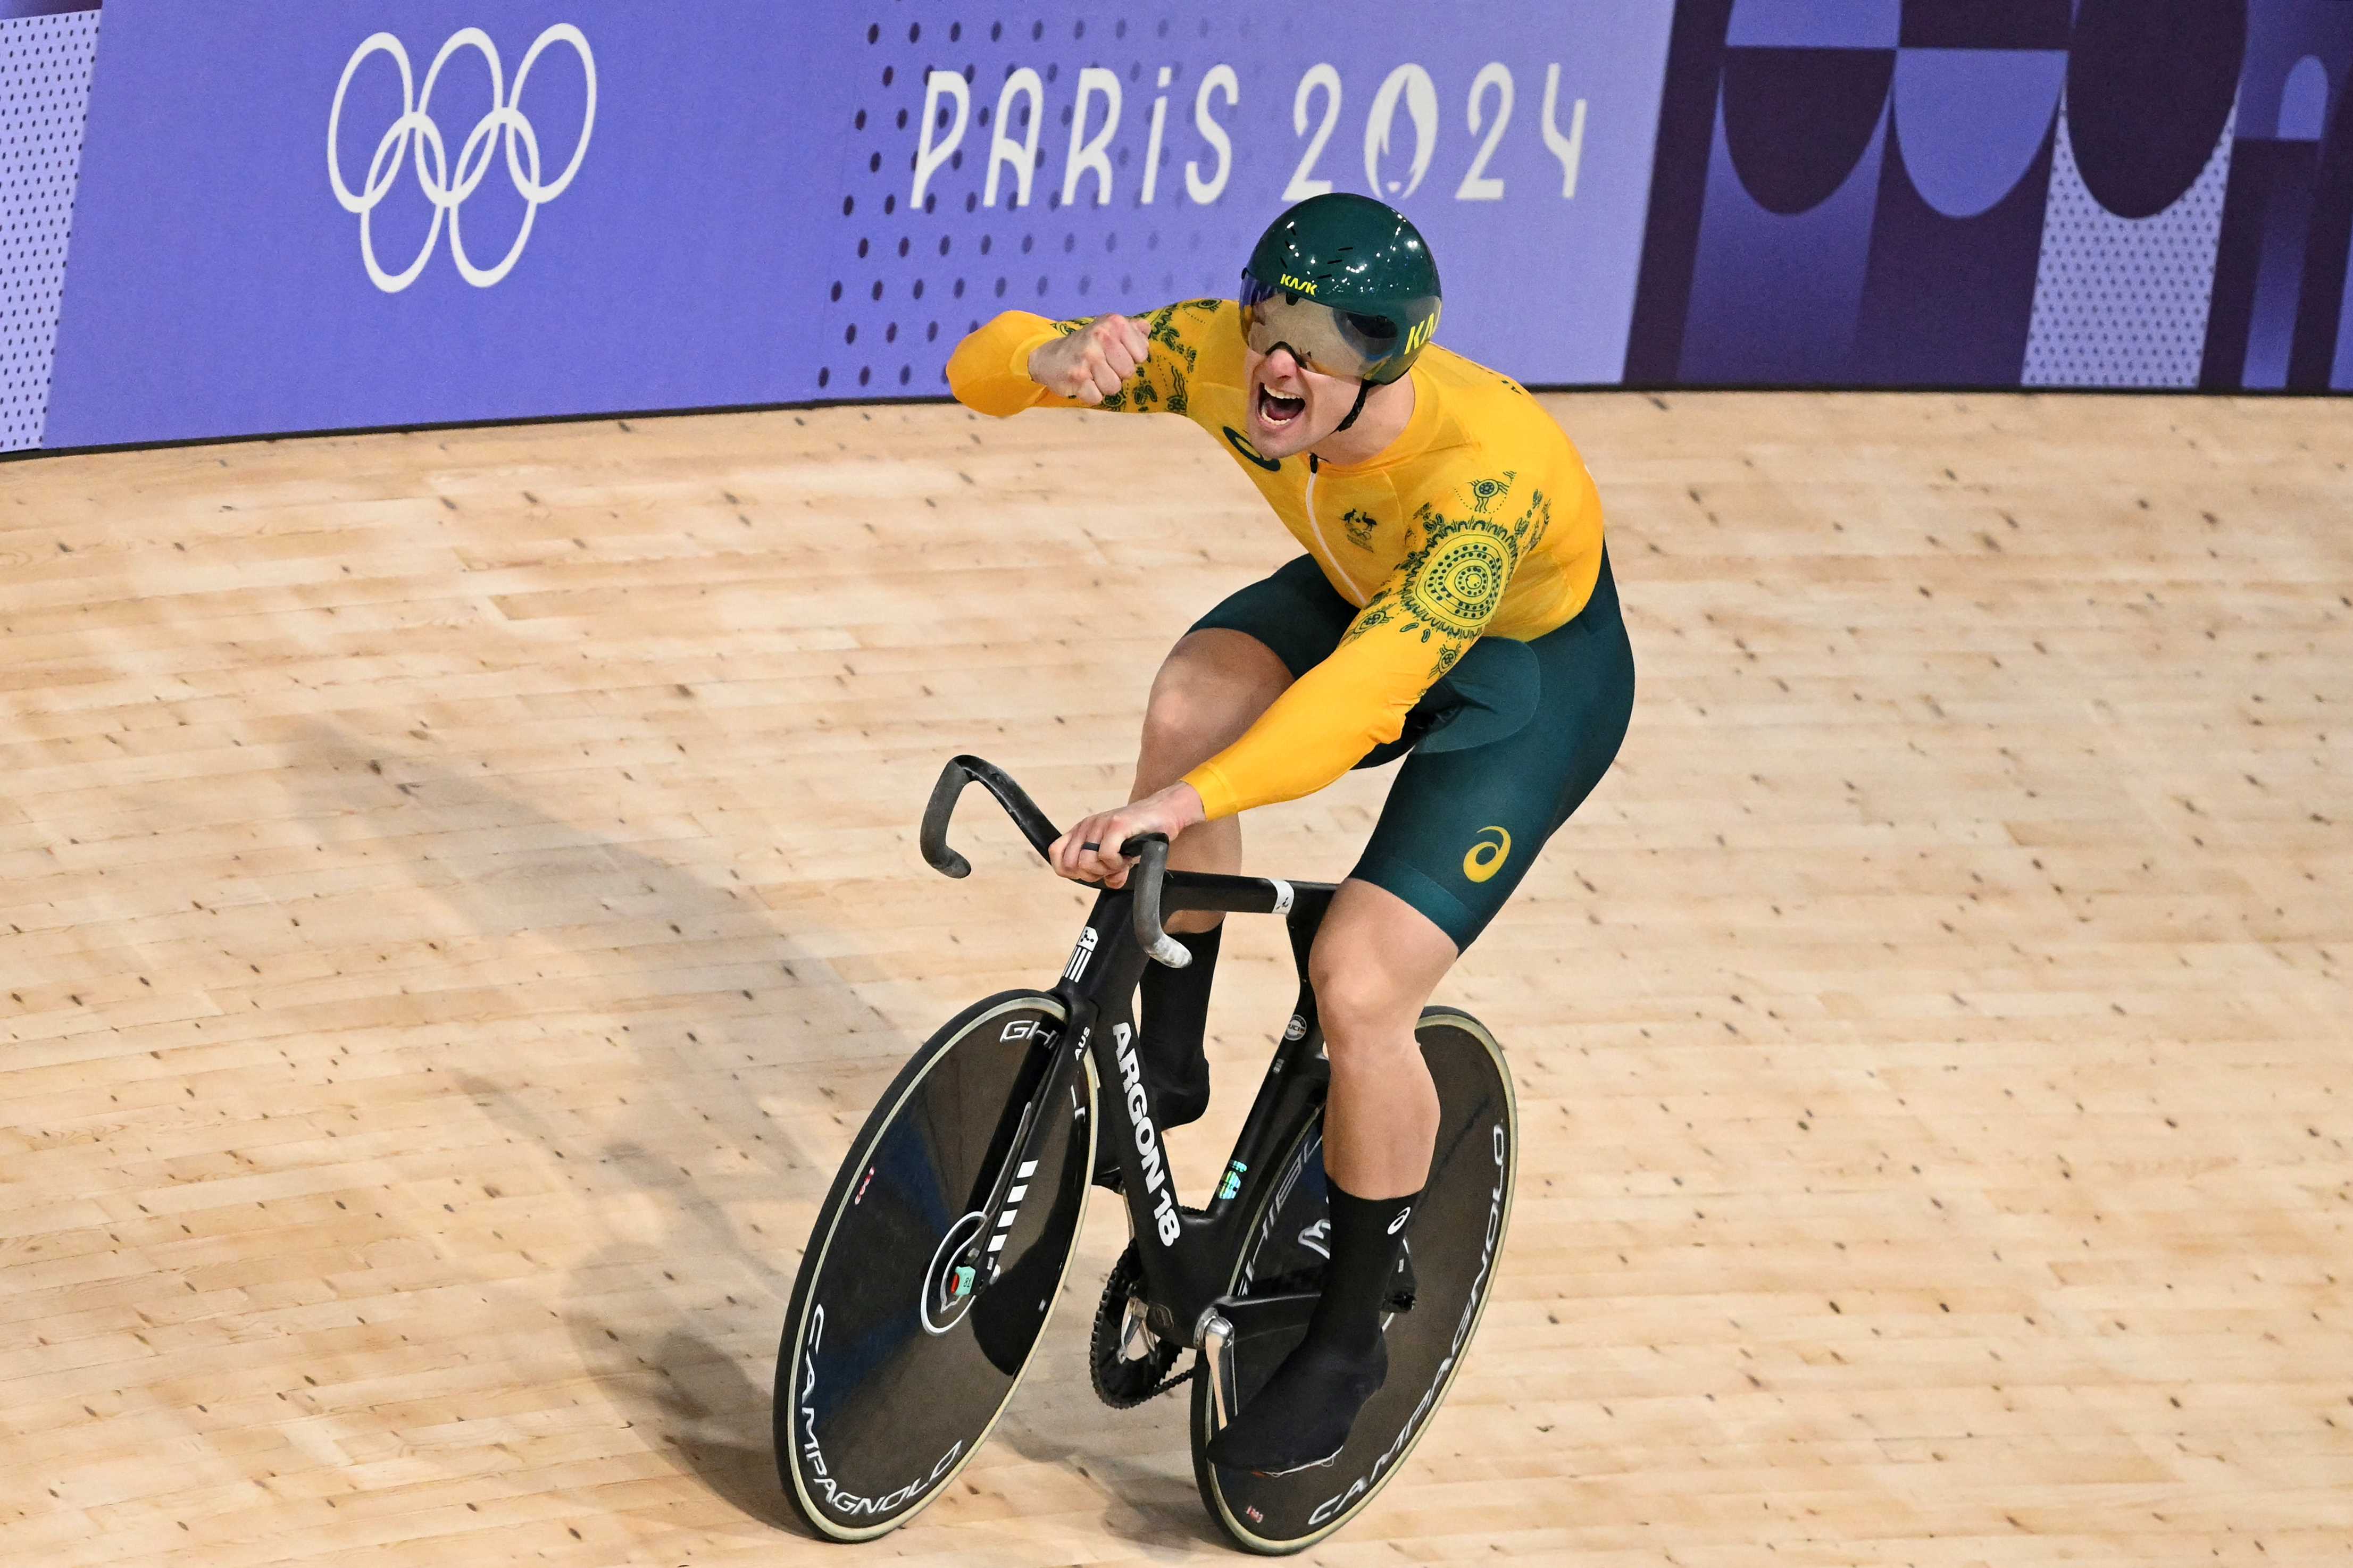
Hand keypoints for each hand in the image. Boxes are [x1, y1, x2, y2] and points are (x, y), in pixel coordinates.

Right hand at [1028, 314, 1151, 404]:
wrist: (1050, 356)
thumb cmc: (1087, 344)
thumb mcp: (1109, 329)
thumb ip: (1133, 329)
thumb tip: (1147, 329)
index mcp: (1115, 323)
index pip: (1142, 354)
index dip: (1131, 360)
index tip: (1116, 355)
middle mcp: (1102, 335)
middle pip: (1128, 372)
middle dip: (1118, 374)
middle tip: (1102, 366)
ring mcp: (1088, 356)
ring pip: (1114, 387)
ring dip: (1104, 386)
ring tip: (1093, 375)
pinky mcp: (1076, 376)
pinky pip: (1097, 397)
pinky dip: (1091, 394)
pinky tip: (1083, 383)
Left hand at [1049, 784, 1205, 887]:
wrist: (1164, 813)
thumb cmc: (1140, 833)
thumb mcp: (1118, 854)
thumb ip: (1108, 870)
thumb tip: (1110, 883)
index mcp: (1081, 831)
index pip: (1056, 855)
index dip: (1071, 872)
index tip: (1092, 873)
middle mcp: (1087, 826)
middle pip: (1071, 865)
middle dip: (1091, 874)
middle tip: (1110, 868)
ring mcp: (1100, 824)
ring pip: (1086, 863)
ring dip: (1106, 870)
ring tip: (1121, 862)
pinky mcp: (1117, 825)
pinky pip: (1106, 856)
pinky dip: (1117, 865)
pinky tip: (1127, 859)